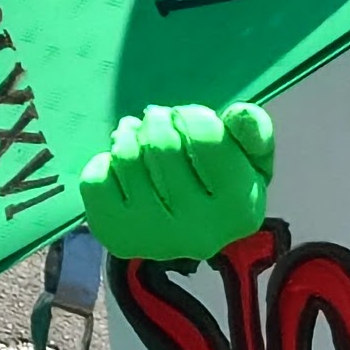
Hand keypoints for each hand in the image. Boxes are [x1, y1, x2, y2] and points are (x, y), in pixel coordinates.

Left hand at [79, 102, 275, 261]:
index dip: (190, 115)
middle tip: (157, 118)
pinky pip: (95, 180)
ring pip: (126, 159)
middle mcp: (200, 230)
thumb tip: (239, 112)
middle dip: (156, 120)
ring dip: (127, 135)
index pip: (205, 137)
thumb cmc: (220, 182)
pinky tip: (120, 168)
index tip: (186, 117)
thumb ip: (254, 131)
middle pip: (161, 146)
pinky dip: (103, 163)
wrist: (190, 231)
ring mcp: (155, 237)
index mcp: (240, 207)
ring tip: (136, 134)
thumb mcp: (251, 157)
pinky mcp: (118, 237)